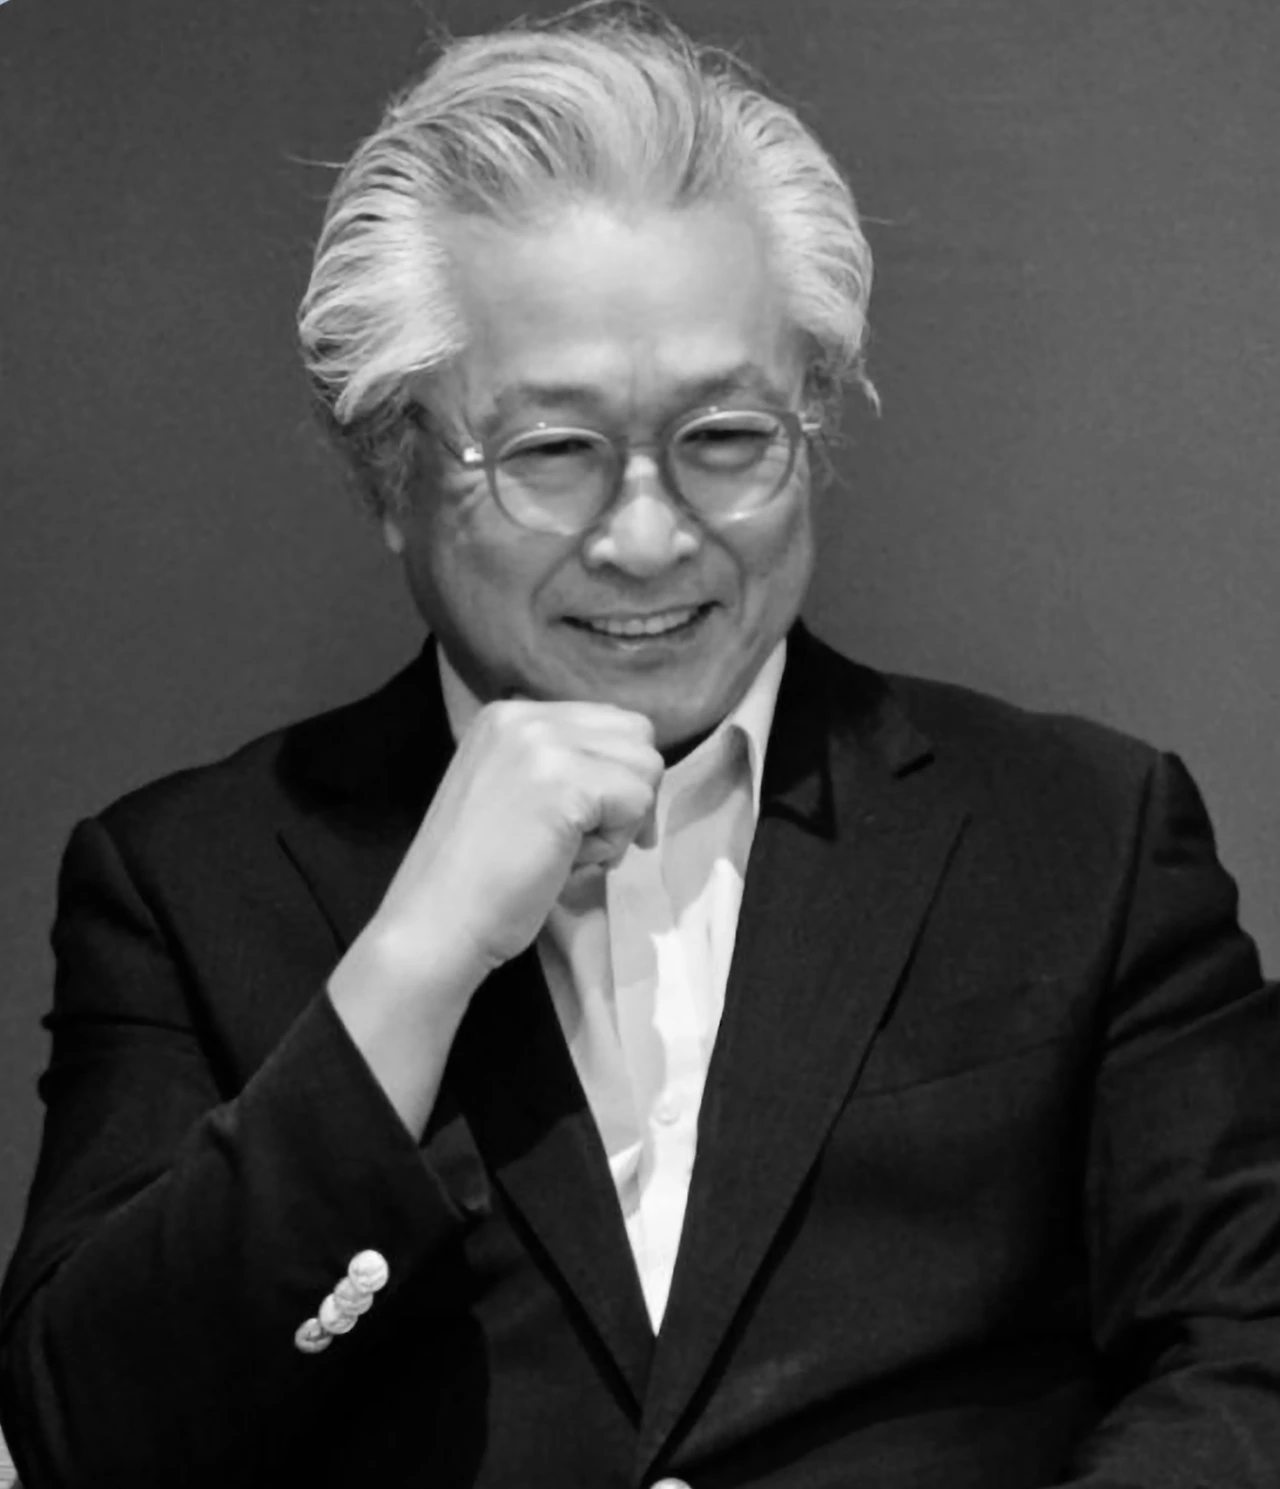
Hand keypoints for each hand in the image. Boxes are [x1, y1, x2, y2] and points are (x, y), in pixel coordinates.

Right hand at [358, 698, 662, 1000]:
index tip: (597, 824)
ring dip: (624, 819)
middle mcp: (525, 716)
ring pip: (645, 765)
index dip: (617, 775)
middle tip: (594, 842)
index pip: (607, 721)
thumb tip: (636, 774)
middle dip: (631, 791)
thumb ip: (562, 769)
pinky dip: (617, 841)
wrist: (436, 922)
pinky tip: (570, 862)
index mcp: (508, 715)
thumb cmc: (478, 877)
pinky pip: (637, 800)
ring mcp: (543, 743)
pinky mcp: (565, 781)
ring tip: (573, 853)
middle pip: (635, 733)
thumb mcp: (515, 793)